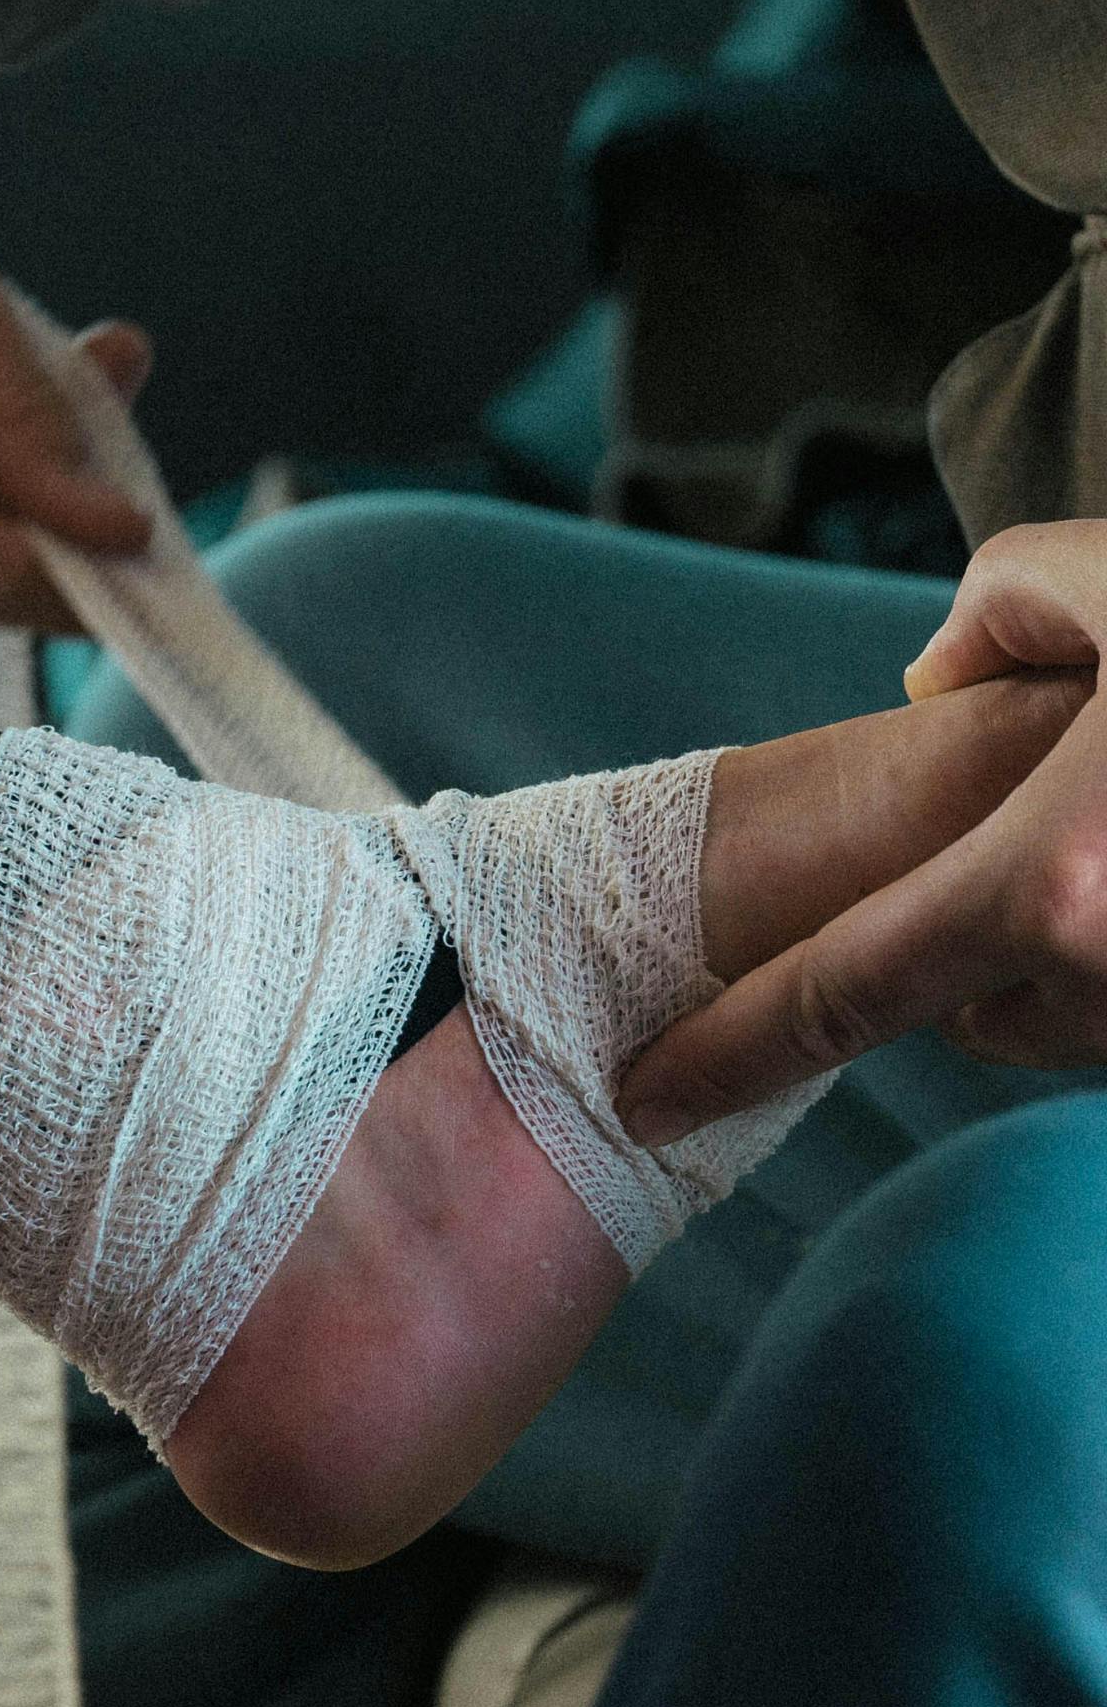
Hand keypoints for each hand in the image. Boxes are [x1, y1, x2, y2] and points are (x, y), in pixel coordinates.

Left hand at [620, 524, 1106, 1140]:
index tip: (642, 1100)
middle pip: (965, 1010)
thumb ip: (1001, 607)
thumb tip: (933, 673)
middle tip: (1028, 826)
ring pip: (1068, 1016)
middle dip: (952, 949)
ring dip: (1062, 954)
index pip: (836, 989)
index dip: (724, 1053)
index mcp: (1051, 879)